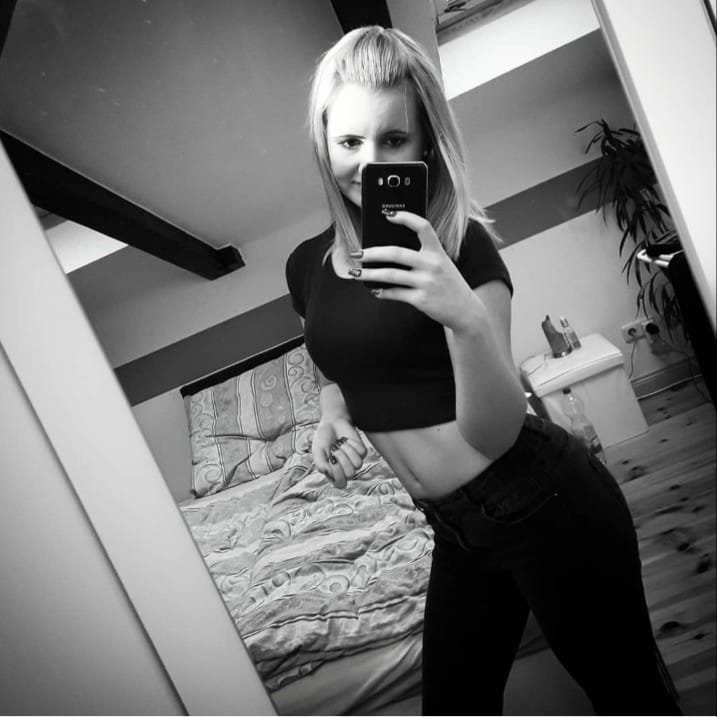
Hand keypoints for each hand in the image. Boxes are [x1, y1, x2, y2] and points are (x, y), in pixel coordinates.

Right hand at [312, 417, 366, 488]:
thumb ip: (321, 465)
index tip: (330, 461)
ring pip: (358, 464)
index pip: (341, 484)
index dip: (337, 474)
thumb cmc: (323, 440)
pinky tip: (346, 440)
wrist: (331, 423)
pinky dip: (351, 444)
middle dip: (341, 459)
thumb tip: (330, 473)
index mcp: (334, 474)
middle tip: (334, 449)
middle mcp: (346, 470)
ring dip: (346, 451)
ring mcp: (354, 461)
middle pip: (350, 474)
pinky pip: (361, 452)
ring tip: (339, 444)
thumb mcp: (317, 453)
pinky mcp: (362, 451)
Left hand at [352, 211, 479, 330]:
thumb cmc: (448, 284)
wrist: (466, 310)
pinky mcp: (422, 300)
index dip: (405, 218)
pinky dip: (382, 292)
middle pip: (396, 253)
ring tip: (356, 274)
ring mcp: (427, 282)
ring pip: (391, 275)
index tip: (388, 215)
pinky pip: (396, 293)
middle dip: (372, 253)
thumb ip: (423, 256)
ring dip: (370, 274)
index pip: (422, 227)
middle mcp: (432, 264)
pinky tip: (374, 290)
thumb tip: (389, 253)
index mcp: (437, 251)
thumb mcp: (442, 264)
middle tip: (357, 253)